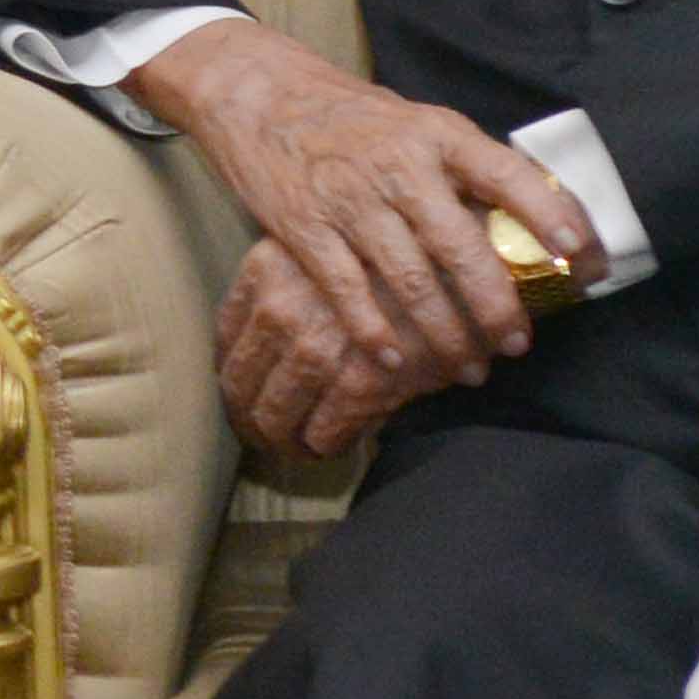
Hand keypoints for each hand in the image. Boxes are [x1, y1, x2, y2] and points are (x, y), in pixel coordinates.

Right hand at [121, 16, 595, 420]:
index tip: (580, 254)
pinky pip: (348, 292)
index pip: (506, 173)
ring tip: (468, 368)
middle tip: (517, 343)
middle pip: (460, 247)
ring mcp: (350, 200)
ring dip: (444, 333)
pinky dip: (374, 333)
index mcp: (438, 136)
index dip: (548, 214)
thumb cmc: (354, 118)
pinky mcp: (304, 228)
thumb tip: (538, 221)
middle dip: (495, 305)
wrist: (261, 96)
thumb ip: (467, 168)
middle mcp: (398, 167)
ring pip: (409, 281)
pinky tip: (395, 363)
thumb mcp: (420, 123)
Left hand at [218, 238, 451, 469]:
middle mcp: (281, 307)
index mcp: (268, 268)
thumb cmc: (406, 254)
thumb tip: (269, 339)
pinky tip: (328, 448)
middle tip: (262, 431)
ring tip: (294, 447)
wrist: (472, 260)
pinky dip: (322, 447)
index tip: (244, 388)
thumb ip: (294, 285)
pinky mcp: (357, 384)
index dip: (233, 369)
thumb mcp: (333, 250)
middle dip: (248, 414)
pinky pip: (322, 434)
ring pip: (273, 415)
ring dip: (281, 440)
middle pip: (239, 381)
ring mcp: (315, 348)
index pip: (226, 334)